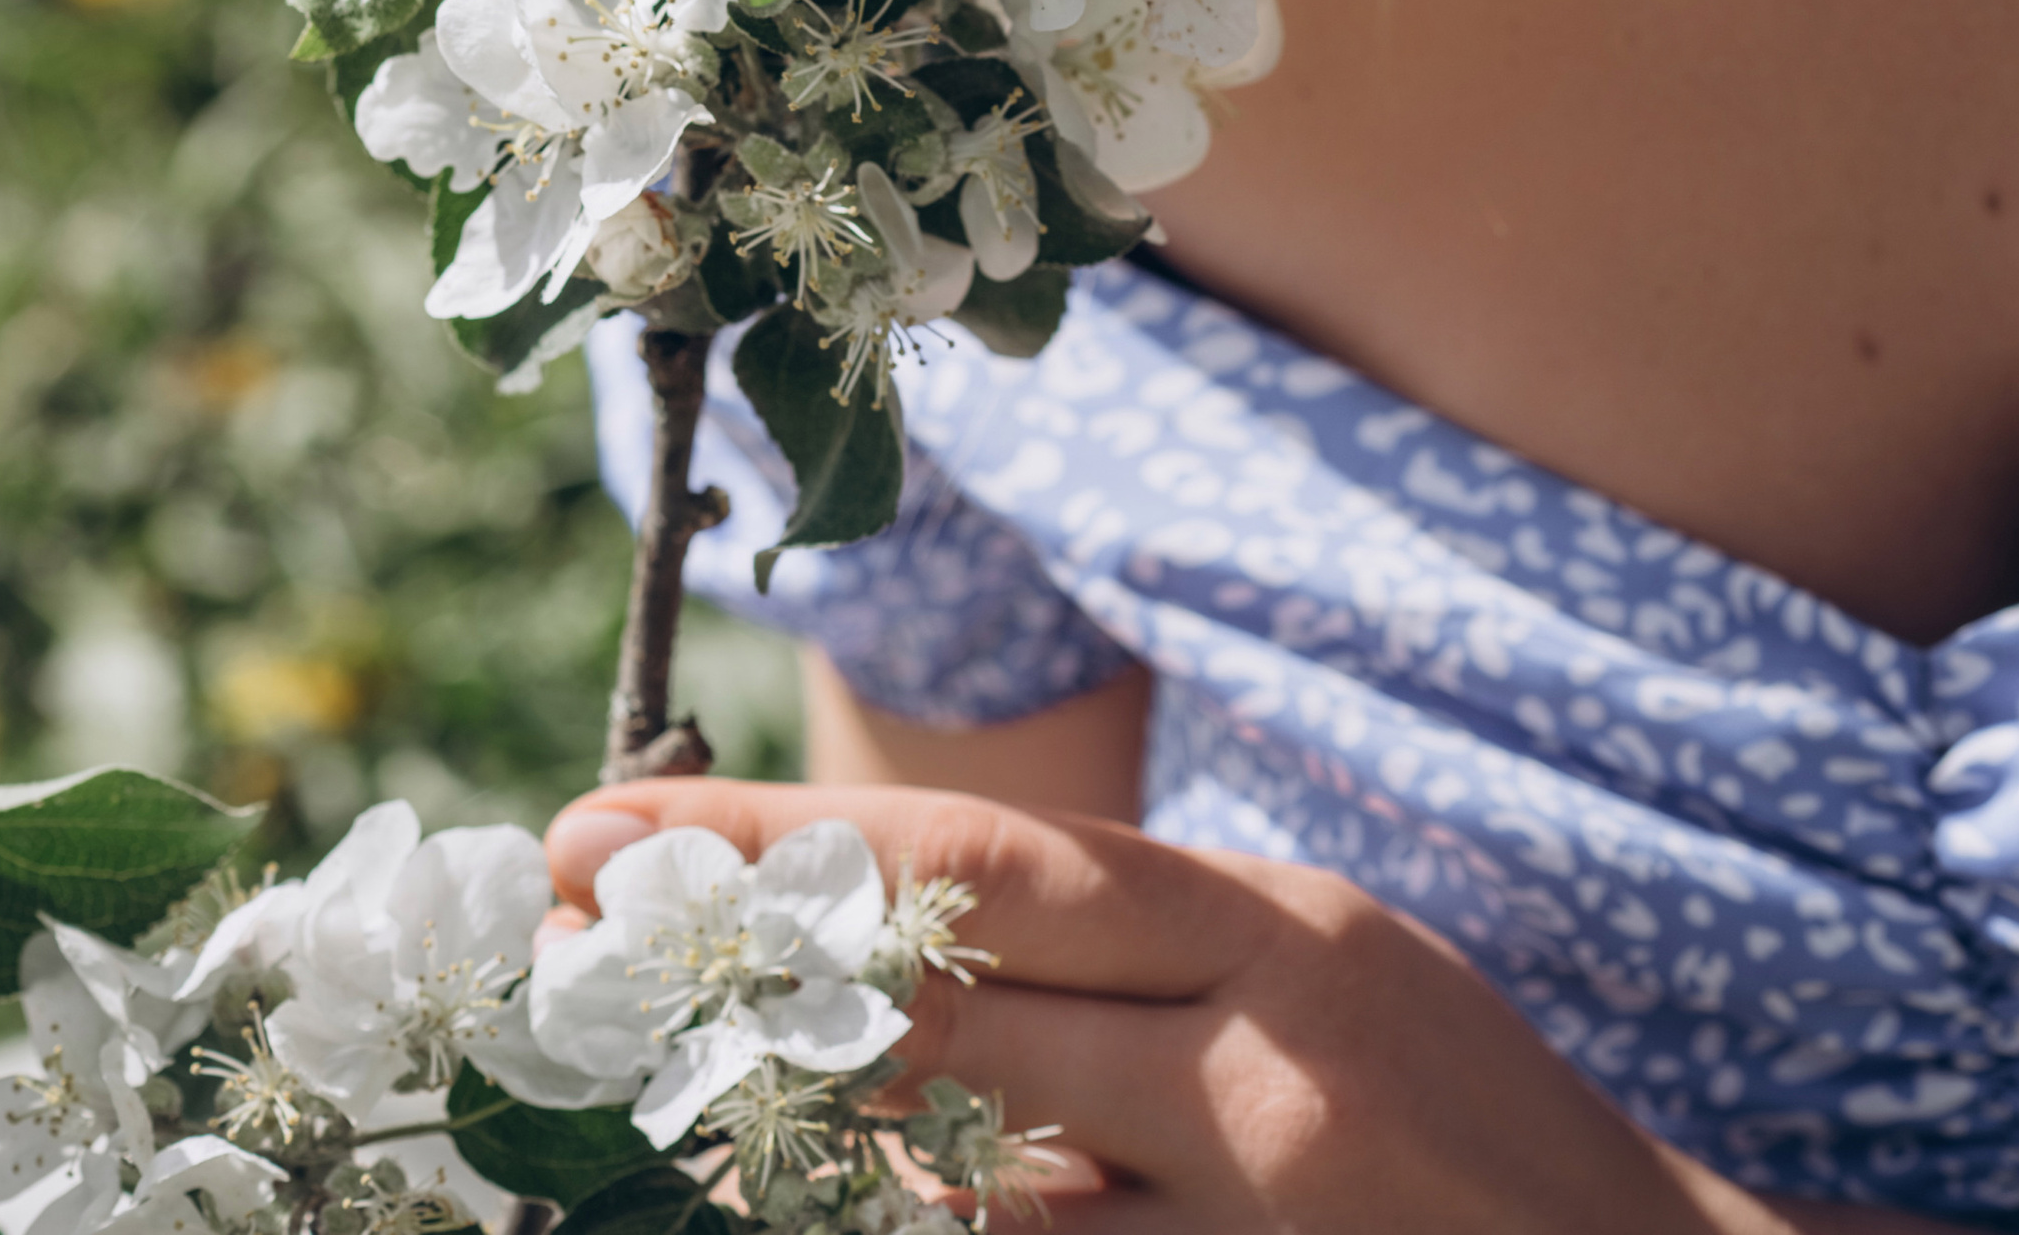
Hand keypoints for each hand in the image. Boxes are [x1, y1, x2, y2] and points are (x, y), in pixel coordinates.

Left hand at [544, 776, 1711, 1229]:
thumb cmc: (1455, 1118)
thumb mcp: (1312, 969)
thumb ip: (1124, 957)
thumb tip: (874, 948)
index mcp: (1268, 927)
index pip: (983, 860)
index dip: (781, 844)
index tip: (604, 824)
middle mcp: (1260, 1063)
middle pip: (941, 1017)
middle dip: (733, 989)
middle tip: (563, 963)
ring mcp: (1261, 1221)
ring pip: (958, 1195)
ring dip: (789, 1165)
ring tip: (638, 1125)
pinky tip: (818, 1223)